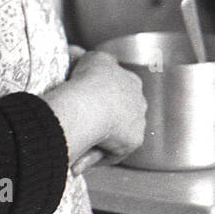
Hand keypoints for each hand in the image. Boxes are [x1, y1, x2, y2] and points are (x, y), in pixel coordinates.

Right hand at [42, 50, 145, 171]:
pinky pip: (112, 152)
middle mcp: (139, 101)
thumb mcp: (88, 58)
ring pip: (116, 134)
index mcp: (131, 81)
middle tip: (81, 127)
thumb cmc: (88, 79)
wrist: (92, 102)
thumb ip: (83, 55)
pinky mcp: (133, 141)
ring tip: (76, 147)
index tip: (84, 104)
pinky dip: (95, 156)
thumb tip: (74, 52)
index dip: (100, 97)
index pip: (118, 90)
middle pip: (120, 114)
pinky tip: (78, 161)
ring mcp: (138, 121)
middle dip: (103, 121)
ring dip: (97, 141)